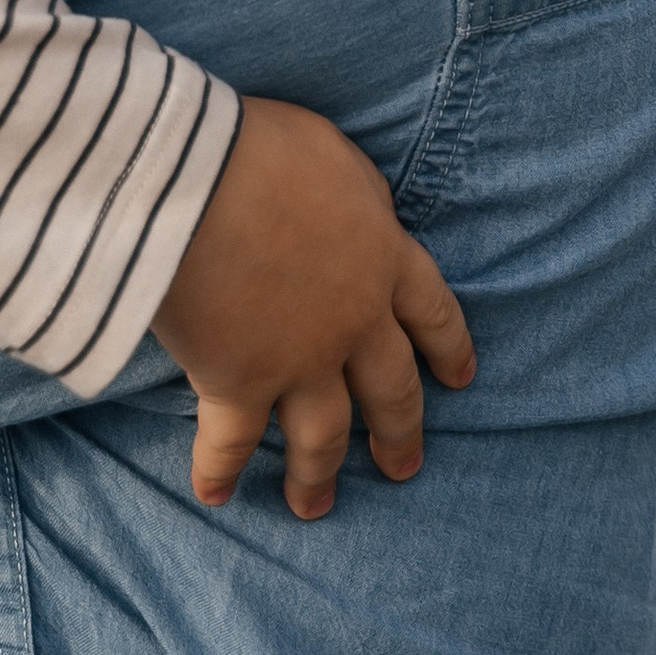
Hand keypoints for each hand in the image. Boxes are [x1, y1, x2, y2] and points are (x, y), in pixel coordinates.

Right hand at [152, 98, 473, 519]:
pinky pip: (231, 440)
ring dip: (319, 472)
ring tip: (315, 504)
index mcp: (384, 258)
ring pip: (323, 434)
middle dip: (398, 430)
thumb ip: (356, 195)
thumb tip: (357, 212)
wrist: (195, 182)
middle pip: (390, 388)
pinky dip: (220, 469)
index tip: (460, 380)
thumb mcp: (333, 155)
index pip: (433, 312)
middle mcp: (354, 321)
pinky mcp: (238, 382)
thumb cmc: (260, 150)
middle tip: (402, 466)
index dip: (448, 347)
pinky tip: (214, 494)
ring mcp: (299, 360)